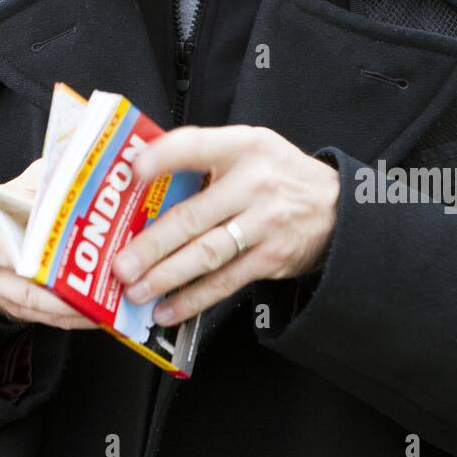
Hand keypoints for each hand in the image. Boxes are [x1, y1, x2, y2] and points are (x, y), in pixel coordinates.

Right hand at [0, 158, 97, 329]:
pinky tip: (94, 313)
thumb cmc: (16, 208)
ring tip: (100, 300)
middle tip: (98, 272)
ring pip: (32, 297)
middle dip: (61, 271)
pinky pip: (41, 316)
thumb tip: (77, 178)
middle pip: (22, 263)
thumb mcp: (27, 181)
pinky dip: (69, 317)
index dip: (44, 226)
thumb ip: (47, 177)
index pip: (11, 217)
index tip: (74, 233)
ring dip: (68, 303)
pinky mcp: (7, 305)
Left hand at [111, 125, 339, 326]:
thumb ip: (204, 153)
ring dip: (166, 276)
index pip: (195, 146)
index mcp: (242, 146)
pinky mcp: (270, 257)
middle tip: (119, 264)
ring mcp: (264, 223)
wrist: (337, 207)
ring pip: (206, 254)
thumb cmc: (277, 174)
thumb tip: (141, 172)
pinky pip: (225, 281)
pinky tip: (168, 310)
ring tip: (136, 290)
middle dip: (151, 244)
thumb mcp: (249, 146)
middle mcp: (253, 183)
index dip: (162, 158)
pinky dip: (193, 300)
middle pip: (193, 216)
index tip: (132, 172)